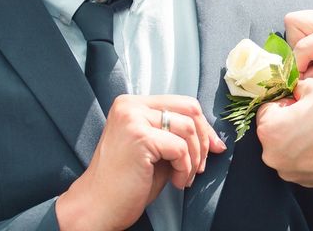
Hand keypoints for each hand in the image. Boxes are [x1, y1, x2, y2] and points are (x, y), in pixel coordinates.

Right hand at [56, 95, 226, 230]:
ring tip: (183, 178)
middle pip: (190, 108)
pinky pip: (180, 148)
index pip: (183, 103)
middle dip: (203, 139)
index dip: (204, 127)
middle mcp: (130, 105)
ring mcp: (132, 118)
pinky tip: (175, 182)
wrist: (96, 207)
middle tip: (201, 166)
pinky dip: (185, 168)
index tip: (213, 148)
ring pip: (188, 129)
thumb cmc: (127, 183)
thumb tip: (216, 139)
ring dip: (193, 158)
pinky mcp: (138, 137)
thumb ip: (178, 136)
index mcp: (132, 104)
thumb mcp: (156, 150)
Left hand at [257, 79, 312, 187]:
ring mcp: (286, 169)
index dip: (285, 99)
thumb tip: (297, 90)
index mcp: (269, 129)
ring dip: (299, 135)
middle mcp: (271, 153)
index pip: (266, 106)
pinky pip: (298, 158)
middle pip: (274, 127)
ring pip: (286, 144)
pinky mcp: (301, 180)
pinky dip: (308, 151)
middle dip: (290, 118)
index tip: (300, 99)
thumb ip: (300, 85)